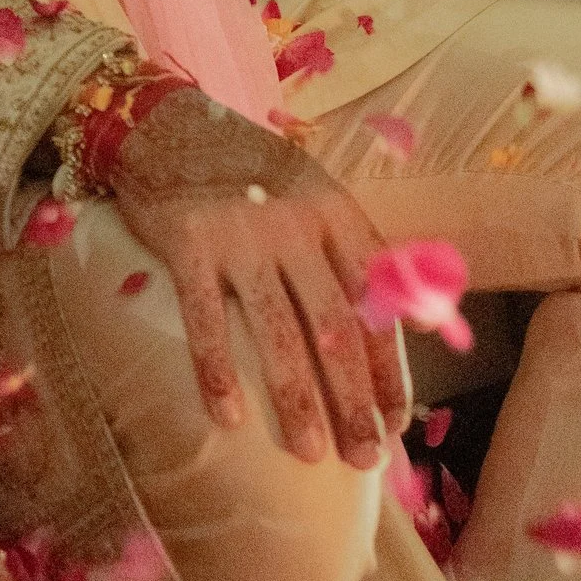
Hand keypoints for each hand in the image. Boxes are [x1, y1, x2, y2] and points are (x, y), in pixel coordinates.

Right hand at [106, 88, 401, 468]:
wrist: (165, 123)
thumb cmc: (248, 170)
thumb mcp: (313, 192)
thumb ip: (352, 248)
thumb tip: (415, 319)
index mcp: (335, 211)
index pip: (376, 304)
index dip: (390, 368)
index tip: (394, 420)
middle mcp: (295, 223)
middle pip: (335, 328)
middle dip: (352, 401)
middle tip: (363, 456)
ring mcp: (240, 235)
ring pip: (277, 334)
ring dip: (297, 401)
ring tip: (308, 453)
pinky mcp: (187, 244)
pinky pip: (207, 322)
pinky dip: (217, 374)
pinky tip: (229, 417)